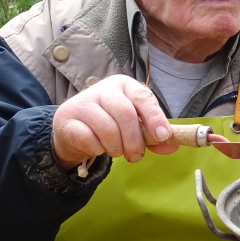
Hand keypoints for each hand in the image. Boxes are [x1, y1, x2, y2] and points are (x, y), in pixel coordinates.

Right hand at [52, 74, 177, 170]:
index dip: (155, 117)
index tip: (163, 136)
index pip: (143, 96)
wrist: (73, 129)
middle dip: (135, 140)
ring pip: (108, 129)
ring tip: (117, 152)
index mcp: (124, 85)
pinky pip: (89, 140)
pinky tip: (98, 147)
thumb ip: (153, 134)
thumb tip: (172, 146)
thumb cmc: (109, 123)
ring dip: (117, 148)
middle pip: (125, 114)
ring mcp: (83, 102)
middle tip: (136, 155)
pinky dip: (98, 150)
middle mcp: (103, 89)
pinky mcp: (67, 119)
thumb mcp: (134, 125)